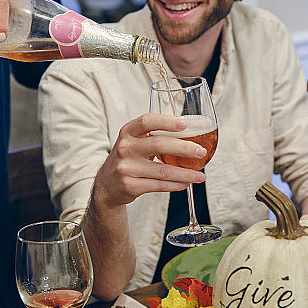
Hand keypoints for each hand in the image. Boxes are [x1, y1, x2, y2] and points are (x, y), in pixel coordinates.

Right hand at [92, 113, 206, 209]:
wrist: (106, 185)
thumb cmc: (127, 159)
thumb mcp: (133, 142)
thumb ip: (153, 136)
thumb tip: (188, 134)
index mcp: (128, 132)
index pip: (147, 121)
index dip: (167, 122)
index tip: (185, 124)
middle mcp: (125, 148)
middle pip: (159, 145)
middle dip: (184, 148)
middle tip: (200, 152)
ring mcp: (126, 168)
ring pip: (162, 170)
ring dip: (185, 173)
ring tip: (200, 175)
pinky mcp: (130, 186)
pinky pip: (158, 185)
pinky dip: (175, 185)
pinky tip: (186, 183)